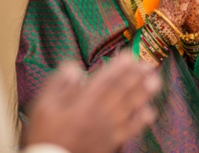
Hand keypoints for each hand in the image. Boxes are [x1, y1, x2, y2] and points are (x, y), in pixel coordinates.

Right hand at [24, 53, 159, 152]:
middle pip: (121, 90)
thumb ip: (58, 83)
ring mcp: (107, 128)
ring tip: (156, 81)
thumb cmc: (44, 134)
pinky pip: (130, 130)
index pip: (106, 79)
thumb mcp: (42, 105)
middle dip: (137, 76)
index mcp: (83, 102)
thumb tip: (74, 67)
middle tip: (149, 64)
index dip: (120, 66)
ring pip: (129, 107)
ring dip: (143, 93)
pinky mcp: (110, 142)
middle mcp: (99, 113)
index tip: (131, 56)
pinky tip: (151, 112)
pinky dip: (141, 121)